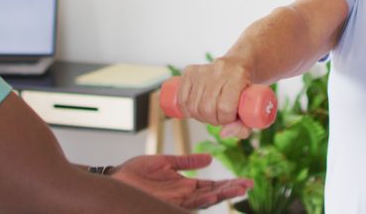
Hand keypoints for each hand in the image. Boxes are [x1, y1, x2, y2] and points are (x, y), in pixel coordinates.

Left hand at [111, 153, 252, 209]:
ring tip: (237, 190)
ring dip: (220, 196)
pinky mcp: (166, 205)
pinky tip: (211, 199)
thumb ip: (186, 161)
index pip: (212, 186)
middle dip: (230, 190)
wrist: (117, 178)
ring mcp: (176, 202)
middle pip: (213, 194)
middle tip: (248, 185)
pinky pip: (187, 206)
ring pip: (204, 201)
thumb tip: (210, 159)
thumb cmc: (136, 172)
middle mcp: (184, 196)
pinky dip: (200, 203)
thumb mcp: (165, 161)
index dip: (229, 183)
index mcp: (185, 185)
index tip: (245, 181)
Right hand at [179, 58, 252, 135]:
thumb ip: (242, 126)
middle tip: (219, 117)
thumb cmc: (245, 90)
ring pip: (193, 105)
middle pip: (207, 108)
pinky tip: (194, 109)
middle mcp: (219, 70)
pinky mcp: (190, 70)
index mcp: (238, 75)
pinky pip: (182, 97)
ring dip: (199, 116)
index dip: (226, 119)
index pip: (225, 107)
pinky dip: (186, 108)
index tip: (230, 118)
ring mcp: (203, 69)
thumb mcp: (251, 108)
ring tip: (209, 113)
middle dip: (212, 119)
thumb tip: (223, 134)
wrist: (239, 64)